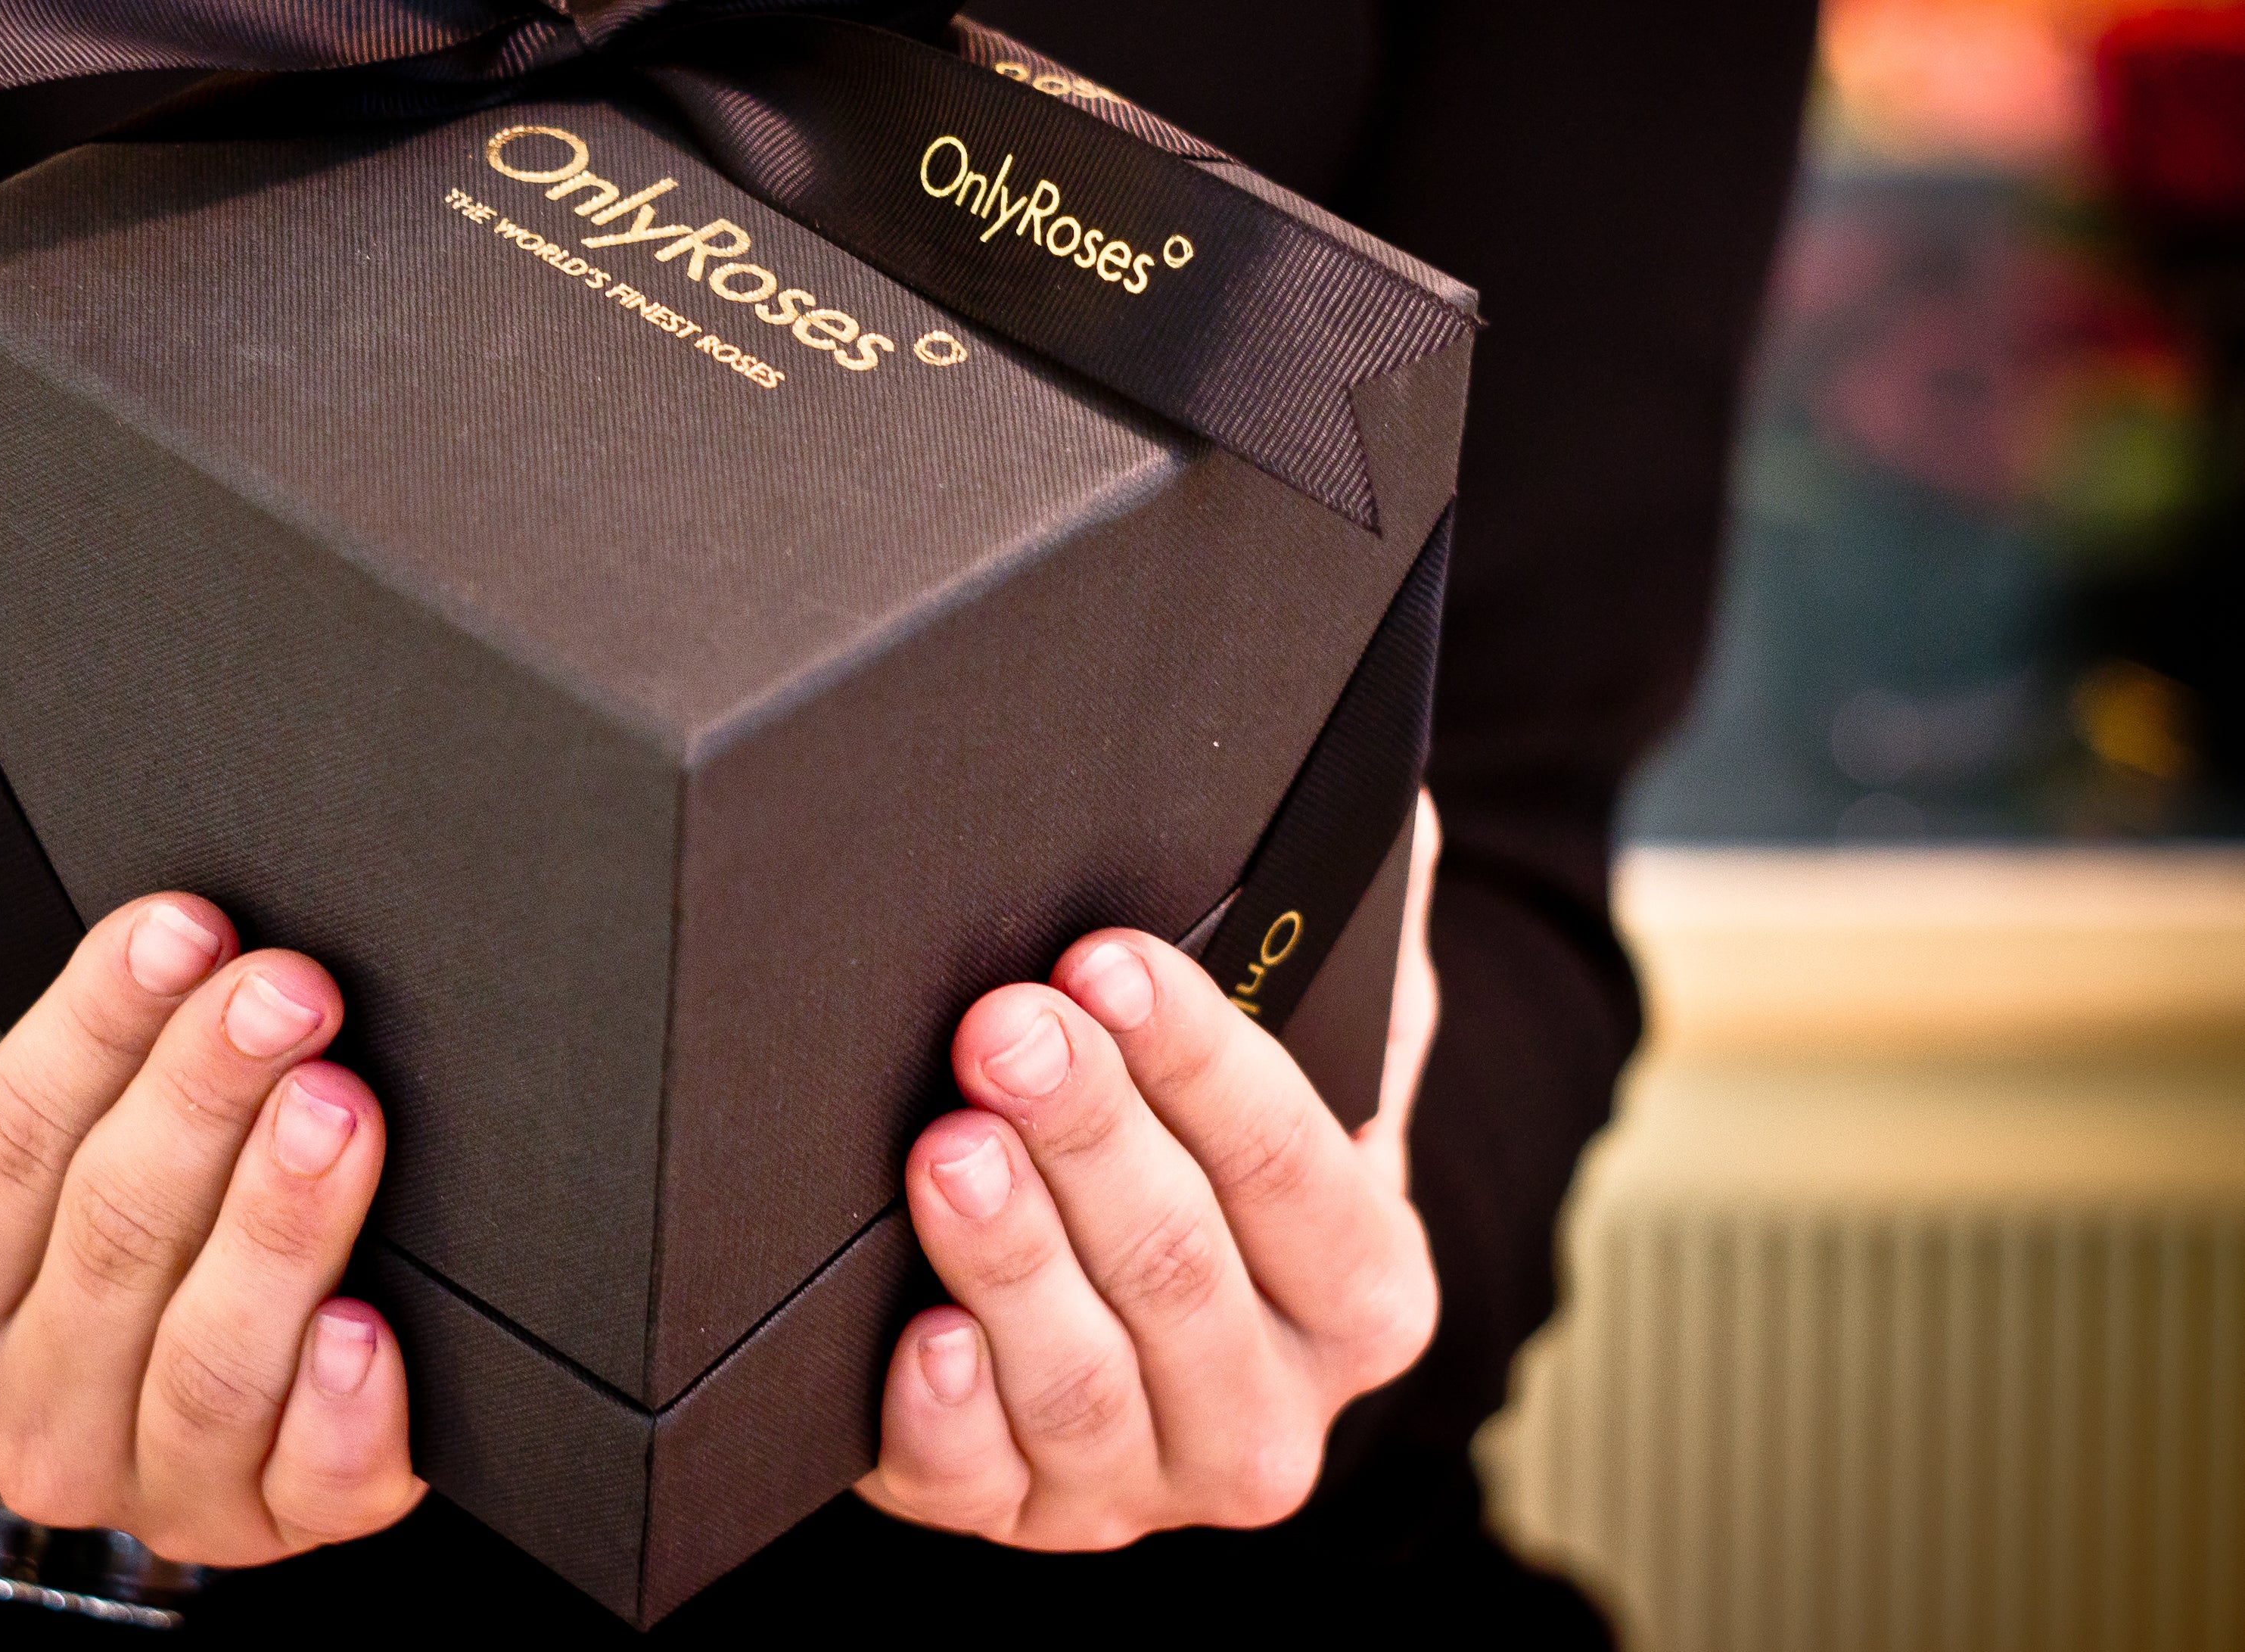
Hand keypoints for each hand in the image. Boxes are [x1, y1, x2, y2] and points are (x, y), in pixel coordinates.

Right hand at [0, 726, 426, 1562]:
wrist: (123, 1313)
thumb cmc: (37, 1132)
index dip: (89, 1030)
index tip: (180, 921)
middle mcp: (15, 1406)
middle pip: (111, 1245)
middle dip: (204, 1099)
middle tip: (290, 984)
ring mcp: (148, 1475)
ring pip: (210, 1367)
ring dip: (281, 1229)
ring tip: (342, 1107)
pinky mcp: (276, 1515)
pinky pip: (312, 1492)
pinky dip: (342, 1418)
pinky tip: (373, 1331)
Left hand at [856, 795, 1442, 1547]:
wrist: (1136, 1297)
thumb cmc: (1212, 1141)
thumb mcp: (1318, 1040)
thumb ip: (1360, 926)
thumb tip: (1388, 799)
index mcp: (1365, 1285)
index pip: (1297, 1170)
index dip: (1201, 1059)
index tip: (1110, 961)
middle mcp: (1273, 1405)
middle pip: (1179, 1268)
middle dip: (1088, 1132)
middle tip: (1005, 1028)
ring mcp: (1144, 1478)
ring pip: (1082, 1384)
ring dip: (1011, 1256)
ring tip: (949, 1149)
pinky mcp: (1013, 1512)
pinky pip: (977, 1486)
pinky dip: (948, 1418)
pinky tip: (922, 1339)